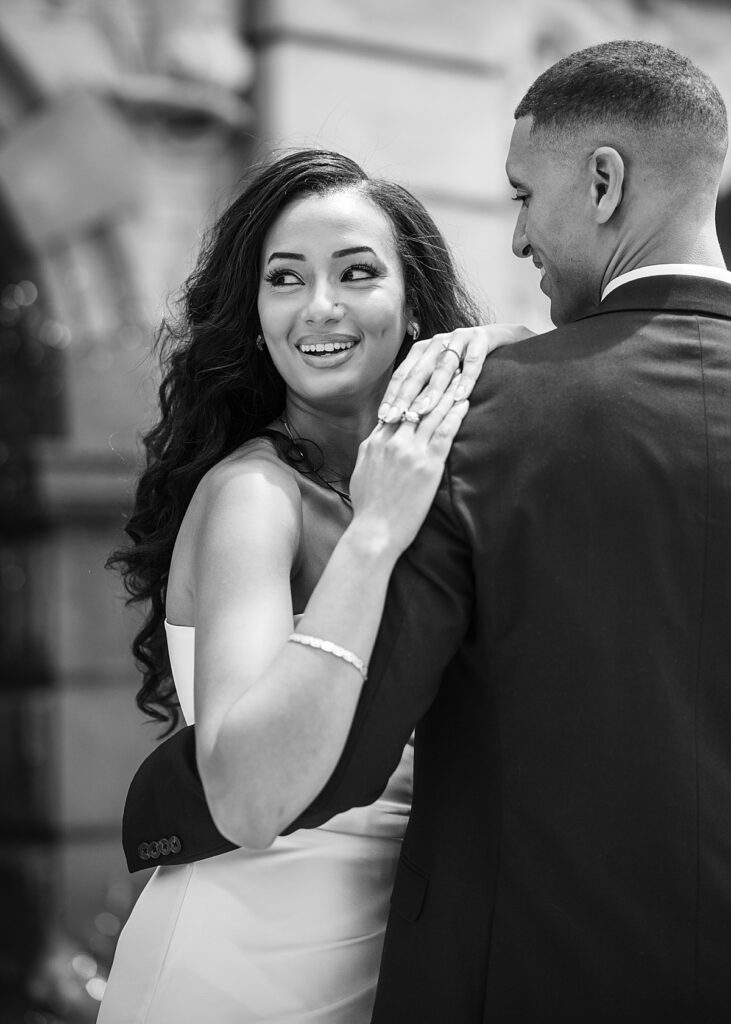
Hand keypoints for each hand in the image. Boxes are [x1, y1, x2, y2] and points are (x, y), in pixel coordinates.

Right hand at [349, 376, 468, 556]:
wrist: (374, 533)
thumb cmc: (369, 509)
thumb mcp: (362, 473)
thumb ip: (371, 451)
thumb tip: (377, 439)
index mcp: (375, 442)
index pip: (396, 405)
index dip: (411, 385)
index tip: (422, 370)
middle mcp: (391, 441)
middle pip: (415, 401)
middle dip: (431, 378)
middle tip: (445, 358)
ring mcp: (409, 452)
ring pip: (431, 412)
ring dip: (448, 389)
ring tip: (461, 372)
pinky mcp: (427, 466)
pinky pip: (444, 433)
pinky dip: (455, 414)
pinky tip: (464, 401)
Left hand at [378, 323, 535, 423]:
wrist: (507, 340)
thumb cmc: (469, 367)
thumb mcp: (444, 377)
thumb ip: (425, 391)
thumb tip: (401, 420)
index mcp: (423, 351)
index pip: (402, 376)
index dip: (392, 397)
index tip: (383, 418)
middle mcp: (437, 342)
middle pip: (417, 372)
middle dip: (405, 397)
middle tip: (396, 417)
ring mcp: (459, 338)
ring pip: (442, 367)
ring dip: (432, 390)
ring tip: (423, 410)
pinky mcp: (481, 338)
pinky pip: (473, 361)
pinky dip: (466, 379)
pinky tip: (461, 397)